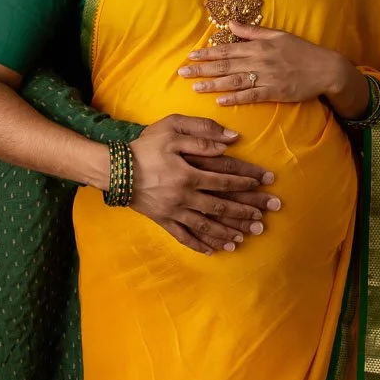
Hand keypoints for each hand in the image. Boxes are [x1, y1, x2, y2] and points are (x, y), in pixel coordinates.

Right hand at [129, 115, 280, 255]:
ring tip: (246, 236)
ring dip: (228, 232)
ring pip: (206, 226)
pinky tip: (214, 250)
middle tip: (265, 217)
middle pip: (221, 207)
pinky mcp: (163, 220)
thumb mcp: (171, 129)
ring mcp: (174, 211)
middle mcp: (184, 196)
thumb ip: (201, 133)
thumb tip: (231, 140)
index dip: (247, 182)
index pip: (225, 180)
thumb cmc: (144, 146)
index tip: (266, 184)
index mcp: (189, 174)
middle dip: (246, 212)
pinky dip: (200, 245)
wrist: (114, 169)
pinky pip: (184, 236)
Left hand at [178, 22, 365, 113]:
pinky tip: (220, 100)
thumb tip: (230, 25)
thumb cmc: (301, 51)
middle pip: (225, 65)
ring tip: (195, 87)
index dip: (208, 53)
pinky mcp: (274, 92)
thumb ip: (252, 32)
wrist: (325, 68)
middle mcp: (259, 61)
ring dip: (213, 84)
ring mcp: (266, 77)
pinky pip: (251, 95)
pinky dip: (235, 98)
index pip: (227, 49)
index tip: (191, 55)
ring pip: (234, 80)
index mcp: (258, 46)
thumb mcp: (277, 35)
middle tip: (183, 72)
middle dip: (203, 68)